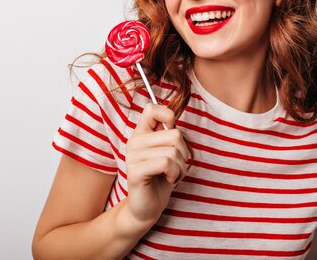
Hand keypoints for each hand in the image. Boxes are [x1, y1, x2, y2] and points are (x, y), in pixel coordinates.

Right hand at [125, 103, 189, 224]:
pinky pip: (165, 163)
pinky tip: (169, 180)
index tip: (172, 136)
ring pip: (173, 150)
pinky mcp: (135, 171)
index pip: (152, 109)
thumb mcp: (168, 152)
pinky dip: (175, 173)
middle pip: (174, 134)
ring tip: (173, 175)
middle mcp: (134, 142)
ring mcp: (132, 156)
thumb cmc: (161, 178)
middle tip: (177, 166)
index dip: (168, 117)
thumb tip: (173, 119)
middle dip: (184, 153)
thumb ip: (168, 135)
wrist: (148, 207)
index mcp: (142, 134)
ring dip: (181, 167)